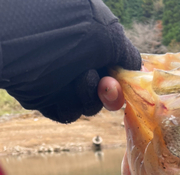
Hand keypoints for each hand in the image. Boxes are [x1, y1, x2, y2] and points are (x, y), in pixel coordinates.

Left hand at [1, 0, 140, 122]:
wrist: (17, 44)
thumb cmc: (65, 31)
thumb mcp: (106, 34)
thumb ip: (126, 53)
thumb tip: (137, 68)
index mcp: (88, 37)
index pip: (114, 63)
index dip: (123, 76)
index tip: (127, 81)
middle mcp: (75, 59)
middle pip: (105, 90)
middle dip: (109, 92)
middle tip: (106, 87)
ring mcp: (59, 79)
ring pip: (88, 105)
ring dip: (89, 97)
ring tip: (79, 79)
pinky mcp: (45, 98)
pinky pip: (68, 112)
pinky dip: (69, 105)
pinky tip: (61, 92)